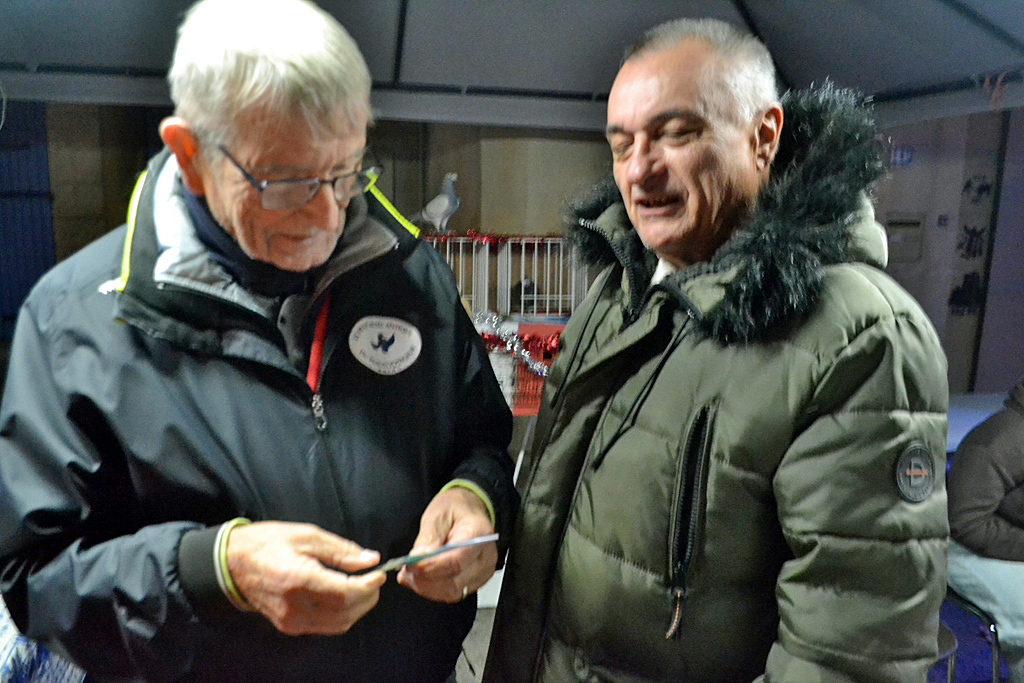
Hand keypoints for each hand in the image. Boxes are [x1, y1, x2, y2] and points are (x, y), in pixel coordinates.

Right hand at [226, 521, 385, 634]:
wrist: (232, 563)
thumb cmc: (268, 543)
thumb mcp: (307, 535)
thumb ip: (341, 551)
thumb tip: (370, 559)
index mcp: (298, 579)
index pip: (344, 593)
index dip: (368, 586)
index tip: (379, 573)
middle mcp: (294, 606)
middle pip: (345, 612)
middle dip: (367, 597)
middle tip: (375, 579)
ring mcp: (290, 620)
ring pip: (338, 624)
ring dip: (358, 608)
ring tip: (364, 587)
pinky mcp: (289, 626)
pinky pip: (324, 626)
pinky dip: (342, 614)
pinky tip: (345, 596)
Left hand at [397, 486, 497, 602]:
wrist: (469, 511)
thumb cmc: (456, 509)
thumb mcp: (437, 514)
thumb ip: (428, 538)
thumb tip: (418, 559)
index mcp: (479, 533)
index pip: (456, 560)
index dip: (431, 567)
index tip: (411, 566)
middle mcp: (486, 556)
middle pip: (455, 582)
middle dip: (425, 581)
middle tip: (406, 571)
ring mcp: (483, 571)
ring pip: (453, 592)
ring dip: (427, 588)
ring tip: (410, 575)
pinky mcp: (475, 581)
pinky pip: (453, 593)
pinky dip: (433, 590)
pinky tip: (420, 579)